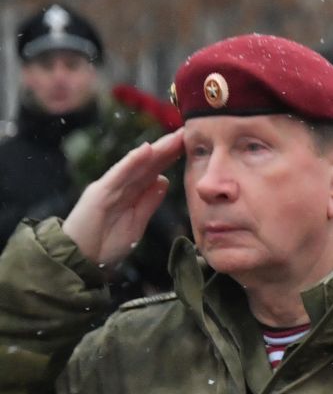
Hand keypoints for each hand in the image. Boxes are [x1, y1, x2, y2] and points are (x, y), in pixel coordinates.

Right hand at [64, 131, 181, 268]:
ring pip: (136, 165)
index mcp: (130, 193)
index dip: (171, 158)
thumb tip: (164, 181)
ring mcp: (109, 187)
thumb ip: (149, 202)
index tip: (190, 145)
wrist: (81, 259)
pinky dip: (132, 162)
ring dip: (155, 150)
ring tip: (174, 137)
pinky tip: (146, 150)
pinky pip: (118, 175)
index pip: (154, 171)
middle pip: (147, 164)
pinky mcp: (99, 193)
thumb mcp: (137, 222)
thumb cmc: (105, 243)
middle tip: (187, 133)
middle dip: (167, 149)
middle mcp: (120, 186)